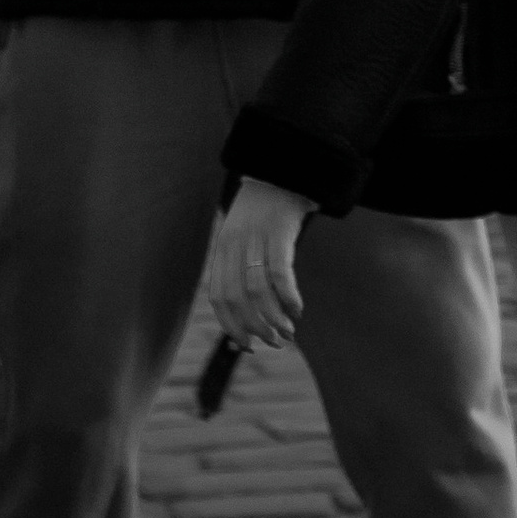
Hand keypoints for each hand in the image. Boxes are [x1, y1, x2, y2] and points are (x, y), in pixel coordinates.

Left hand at [207, 178, 312, 350]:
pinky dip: (288, 296)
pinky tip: (297, 309)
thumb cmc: (262, 213)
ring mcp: (256, 237)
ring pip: (258, 290)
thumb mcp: (241, 237)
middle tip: (275, 342)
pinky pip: (280, 271)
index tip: (248, 345)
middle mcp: (235, 245)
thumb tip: (249, 314)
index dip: (231, 326)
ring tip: (288, 332)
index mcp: (222, 249)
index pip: (219, 298)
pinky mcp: (279, 231)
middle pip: (238, 298)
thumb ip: (240, 269)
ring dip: (273, 318)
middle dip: (256, 327)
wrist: (279, 173)